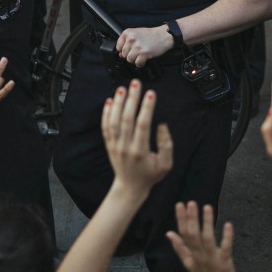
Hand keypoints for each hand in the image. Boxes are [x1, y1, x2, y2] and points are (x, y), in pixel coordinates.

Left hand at [102, 80, 172, 196]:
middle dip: (132, 99)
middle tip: (136, 83)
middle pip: (127, 119)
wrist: (130, 187)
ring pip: (114, 121)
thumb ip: (166, 145)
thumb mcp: (165, 165)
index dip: (146, 108)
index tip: (151, 94)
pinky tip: (110, 101)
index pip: (143, 125)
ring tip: (122, 88)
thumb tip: (161, 124)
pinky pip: (105, 127)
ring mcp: (115, 145)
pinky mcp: (109, 145)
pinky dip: (106, 113)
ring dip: (118, 103)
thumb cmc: (149, 175)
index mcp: (140, 151)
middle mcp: (125, 147)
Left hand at [116, 26, 174, 67]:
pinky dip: (140, 63)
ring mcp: (137, 46)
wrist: (163, 35)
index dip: (123, 50)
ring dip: (135, 60)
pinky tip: (144, 59)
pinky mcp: (144, 53)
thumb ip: (127, 42)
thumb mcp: (136, 33)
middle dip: (130, 56)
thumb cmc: (151, 35)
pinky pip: (137, 63)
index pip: (118, 46)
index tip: (129, 51)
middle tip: (137, 53)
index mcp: (127, 33)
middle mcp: (131, 39)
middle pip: (124, 54)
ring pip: (129, 59)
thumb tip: (120, 54)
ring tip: (141, 56)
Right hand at [166, 202, 238, 271]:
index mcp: (191, 254)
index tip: (179, 204)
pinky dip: (227, 236)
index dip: (181, 219)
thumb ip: (179, 248)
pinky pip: (226, 248)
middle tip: (191, 202)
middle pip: (193, 234)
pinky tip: (227, 224)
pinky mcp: (225, 262)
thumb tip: (169, 233)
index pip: (183, 233)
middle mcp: (200, 255)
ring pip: (208, 238)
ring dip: (207, 223)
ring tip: (207, 207)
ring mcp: (213, 258)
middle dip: (192, 218)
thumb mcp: (188, 263)